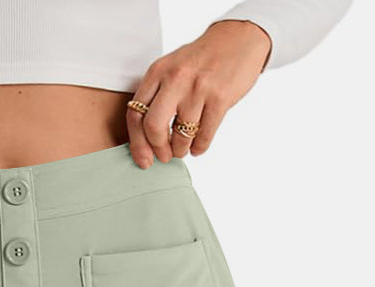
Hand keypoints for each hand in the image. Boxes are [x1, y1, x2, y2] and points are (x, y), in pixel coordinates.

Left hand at [127, 20, 272, 167]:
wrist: (238, 38)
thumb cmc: (201, 59)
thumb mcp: (172, 68)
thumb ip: (157, 95)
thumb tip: (145, 139)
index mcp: (158, 71)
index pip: (136, 114)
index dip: (137, 143)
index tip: (143, 159)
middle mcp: (175, 78)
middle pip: (153, 127)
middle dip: (158, 149)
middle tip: (164, 156)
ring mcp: (198, 88)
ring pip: (180, 136)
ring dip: (181, 150)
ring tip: (183, 149)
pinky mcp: (220, 98)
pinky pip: (204, 137)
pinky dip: (199, 148)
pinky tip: (198, 146)